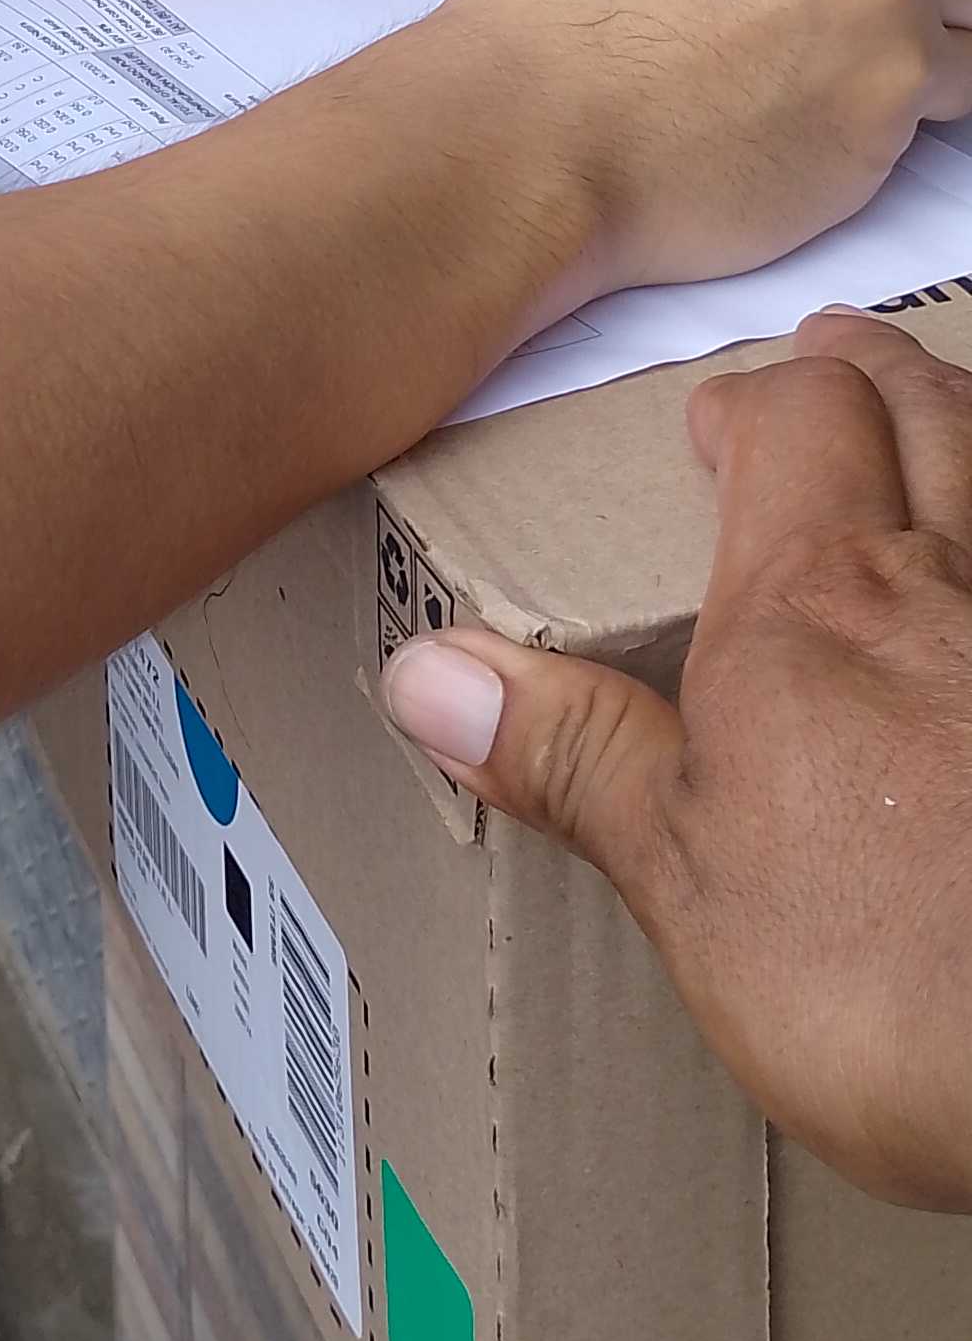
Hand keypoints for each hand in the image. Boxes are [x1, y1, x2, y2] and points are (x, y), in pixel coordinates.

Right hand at [381, 313, 971, 1208]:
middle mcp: (956, 589)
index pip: (799, 424)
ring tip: (933, 430)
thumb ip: (572, 754)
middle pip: (934, 414)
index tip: (716, 422)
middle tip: (842, 354)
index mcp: (820, 608)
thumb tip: (423, 671)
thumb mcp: (684, 881)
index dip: (758, 403)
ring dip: (964, 429)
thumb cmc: (890, 986)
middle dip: (881, 373)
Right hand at [426, 0, 971, 302]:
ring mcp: (898, 57)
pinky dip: (860, 145)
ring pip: (957, 61)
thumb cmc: (555, 31)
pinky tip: (777, 149)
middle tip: (832, 35)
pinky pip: (907, 142)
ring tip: (804, 102)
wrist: (532, 141)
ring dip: (901, 77)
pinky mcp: (885, 155)